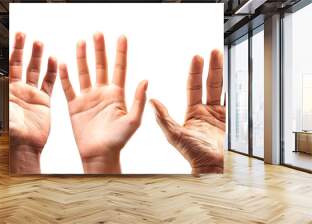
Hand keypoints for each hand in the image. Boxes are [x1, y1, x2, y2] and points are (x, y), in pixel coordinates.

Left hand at [9, 32, 56, 173]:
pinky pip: (49, 83)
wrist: (27, 145)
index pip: (9, 66)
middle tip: (25, 36)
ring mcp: (32, 95)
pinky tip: (54, 62)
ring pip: (35, 71)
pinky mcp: (44, 101)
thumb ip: (3, 99)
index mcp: (8, 91)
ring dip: (38, 57)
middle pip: (21, 64)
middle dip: (23, 49)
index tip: (14, 40)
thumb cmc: (13, 134)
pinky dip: (52, 72)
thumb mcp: (4, 115)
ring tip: (40, 44)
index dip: (12, 52)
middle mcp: (20, 90)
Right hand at [59, 32, 147, 173]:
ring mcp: (87, 98)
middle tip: (98, 34)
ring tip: (81, 42)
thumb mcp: (133, 120)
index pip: (119, 68)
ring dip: (82, 57)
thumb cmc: (118, 141)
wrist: (99, 154)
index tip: (121, 36)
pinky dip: (65, 76)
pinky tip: (63, 63)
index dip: (120, 52)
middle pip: (100, 66)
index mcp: (117, 95)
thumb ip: (138, 100)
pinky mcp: (75, 105)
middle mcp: (102, 93)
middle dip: (99, 50)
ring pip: (84, 72)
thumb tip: (146, 80)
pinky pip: (68, 87)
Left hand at [150, 49, 224, 175]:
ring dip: (224, 74)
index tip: (197, 57)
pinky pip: (234, 100)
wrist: (215, 167)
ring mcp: (220, 115)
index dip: (195, 71)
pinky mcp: (232, 120)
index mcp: (193, 112)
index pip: (194, 86)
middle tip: (214, 52)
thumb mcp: (175, 135)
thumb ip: (163, 118)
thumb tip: (151, 102)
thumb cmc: (194, 154)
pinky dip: (236, 88)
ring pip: (222, 89)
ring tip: (225, 58)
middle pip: (210, 83)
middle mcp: (206, 111)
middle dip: (212, 67)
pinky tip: (237, 77)